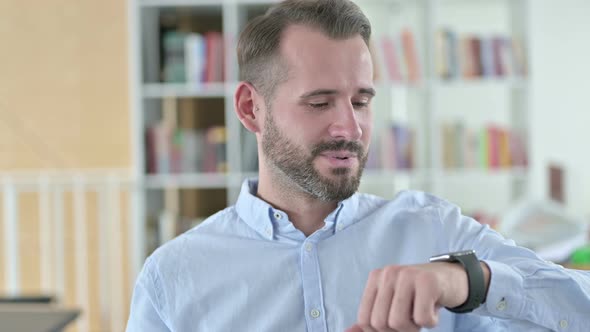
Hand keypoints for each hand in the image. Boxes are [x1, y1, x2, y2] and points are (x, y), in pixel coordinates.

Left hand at [346, 262, 488, 331]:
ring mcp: (407, 275)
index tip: (396, 324)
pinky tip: (434, 308)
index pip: (364, 319)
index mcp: (375, 279)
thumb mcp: (393, 304)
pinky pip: (422, 318)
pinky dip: (431, 322)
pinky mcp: (427, 281)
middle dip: (398, 330)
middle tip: (413, 318)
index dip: (381, 331)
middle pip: (380, 323)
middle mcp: (388, 273)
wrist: (452, 278)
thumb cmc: (419, 296)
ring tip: (422, 313)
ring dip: (414, 327)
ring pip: (398, 322)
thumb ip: (372, 319)